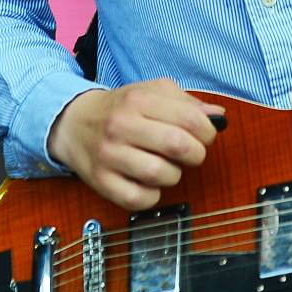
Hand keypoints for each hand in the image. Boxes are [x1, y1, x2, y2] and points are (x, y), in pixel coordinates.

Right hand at [47, 79, 225, 210]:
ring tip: (166, 166)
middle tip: (192, 154)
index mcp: (138, 100)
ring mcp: (109, 155)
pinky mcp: (102, 182)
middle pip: (178, 146)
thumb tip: (218, 116)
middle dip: (196, 154)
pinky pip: (140, 199)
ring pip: (161, 175)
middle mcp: (121, 126)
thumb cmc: (120, 109)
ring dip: (174, 175)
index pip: (190, 118)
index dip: (208, 131)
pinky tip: (149, 183)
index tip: (205, 136)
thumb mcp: (151, 92)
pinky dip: (152, 195)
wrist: (73, 123)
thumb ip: (187, 102)